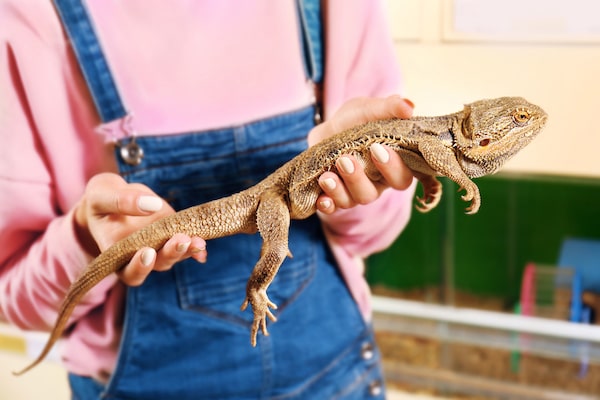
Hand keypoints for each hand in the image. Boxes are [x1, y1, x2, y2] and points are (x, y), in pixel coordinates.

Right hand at [74, 173, 206, 285]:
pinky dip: (197, 249)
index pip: (129, 272)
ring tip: (199, 241)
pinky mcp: (174, 234)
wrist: (114, 197)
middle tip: (180, 240)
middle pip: (158, 264)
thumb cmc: (102, 200)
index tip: (147, 252)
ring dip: (188, 250)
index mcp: (117, 254)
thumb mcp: (102, 196)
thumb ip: (121, 201)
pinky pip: (188, 245)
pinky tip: (204, 246)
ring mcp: (159, 246)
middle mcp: (140, 256)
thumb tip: (151, 204)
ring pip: (175, 256)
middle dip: (171, 254)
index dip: (139, 267)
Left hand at [307, 95, 414, 213]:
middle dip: (358, 179)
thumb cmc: (357, 120)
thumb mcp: (371, 109)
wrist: (328, 128)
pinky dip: (326, 205)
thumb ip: (390, 107)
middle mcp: (376, 184)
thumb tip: (409, 107)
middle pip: (372, 193)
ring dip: (338, 190)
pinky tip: (320, 199)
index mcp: (392, 166)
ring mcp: (354, 192)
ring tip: (326, 175)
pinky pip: (332, 208)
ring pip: (351, 200)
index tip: (377, 148)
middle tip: (345, 160)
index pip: (402, 177)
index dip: (393, 168)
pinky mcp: (334, 196)